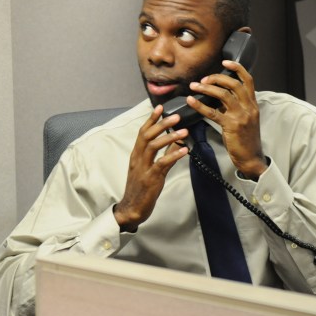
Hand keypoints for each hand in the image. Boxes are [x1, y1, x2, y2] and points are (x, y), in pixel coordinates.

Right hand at [113, 106, 189, 231]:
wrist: (132, 208)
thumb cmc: (141, 188)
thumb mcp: (151, 169)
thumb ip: (164, 155)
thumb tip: (177, 144)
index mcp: (136, 154)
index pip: (142, 132)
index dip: (151, 119)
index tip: (160, 108)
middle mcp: (138, 158)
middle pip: (147, 136)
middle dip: (161, 124)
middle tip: (176, 117)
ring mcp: (143, 168)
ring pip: (153, 146)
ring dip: (169, 137)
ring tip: (183, 132)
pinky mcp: (150, 178)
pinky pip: (161, 164)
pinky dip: (173, 156)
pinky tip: (184, 151)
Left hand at [186, 59, 265, 178]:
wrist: (251, 158)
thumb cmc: (245, 138)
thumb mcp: (245, 118)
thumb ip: (235, 106)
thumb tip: (217, 95)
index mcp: (253, 104)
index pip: (248, 80)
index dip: (237, 68)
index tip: (225, 61)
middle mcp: (249, 107)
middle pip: (234, 84)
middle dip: (217, 78)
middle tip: (204, 79)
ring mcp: (241, 116)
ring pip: (224, 95)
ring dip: (206, 88)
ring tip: (194, 86)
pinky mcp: (231, 126)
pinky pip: (213, 112)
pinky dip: (200, 105)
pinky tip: (190, 101)